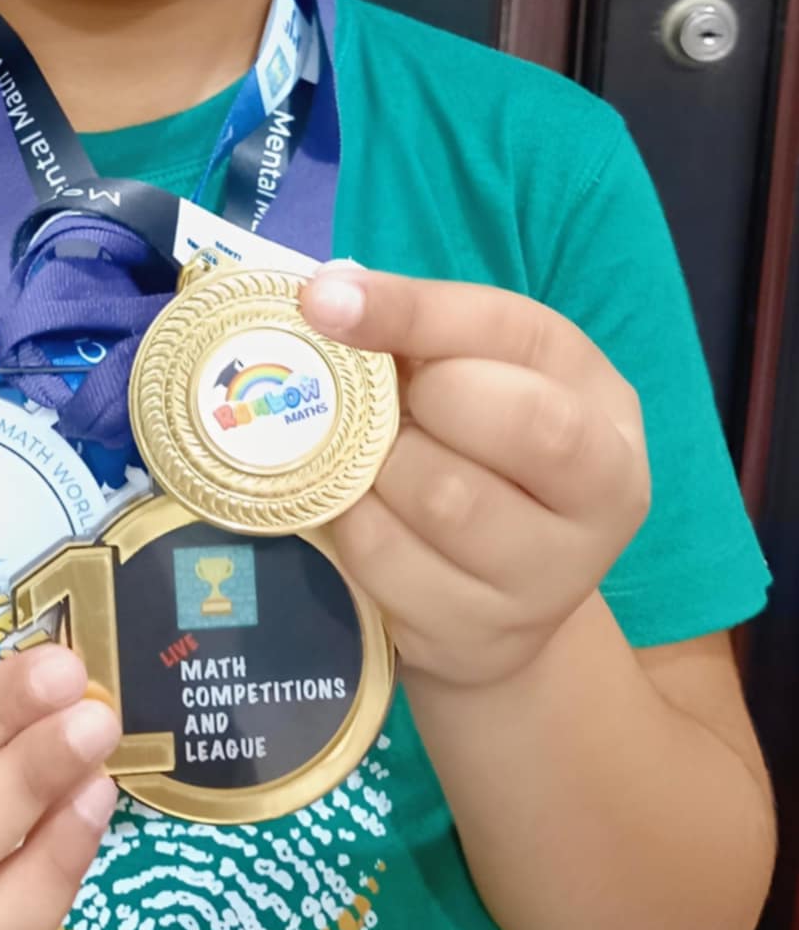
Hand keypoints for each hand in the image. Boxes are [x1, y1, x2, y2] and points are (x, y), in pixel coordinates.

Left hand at [301, 265, 650, 690]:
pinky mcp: (486, 634)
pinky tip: (359, 516)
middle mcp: (606, 488)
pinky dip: (352, 526)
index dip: (416, 309)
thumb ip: (417, 335)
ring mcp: (554, 575)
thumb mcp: (470, 383)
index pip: (517, 331)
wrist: (491, 603)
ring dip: (380, 468)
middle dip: (431, 400)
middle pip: (527, 423)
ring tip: (373, 463)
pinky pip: (389, 559)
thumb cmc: (472, 459)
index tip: (323, 299)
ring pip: (448, 498)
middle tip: (391, 408)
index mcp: (601, 401)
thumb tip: (325, 295)